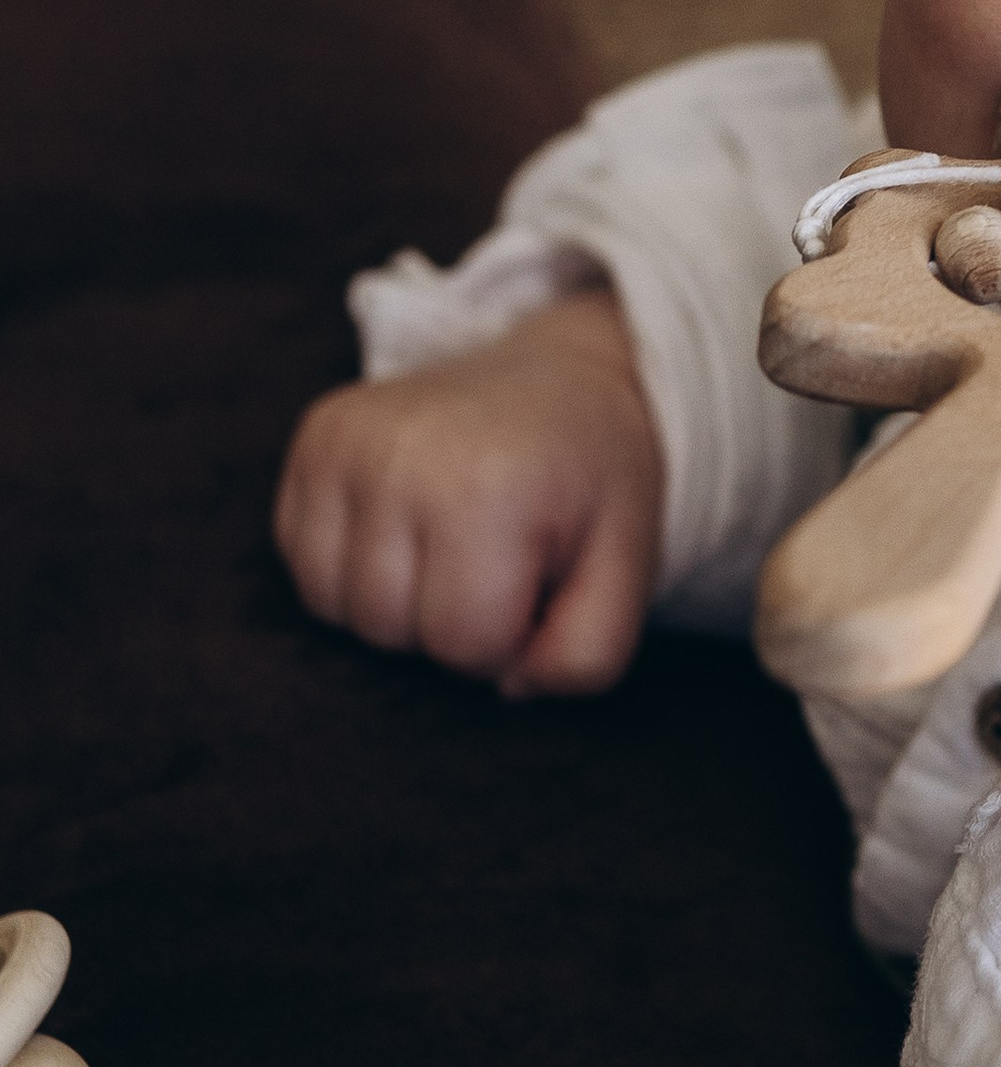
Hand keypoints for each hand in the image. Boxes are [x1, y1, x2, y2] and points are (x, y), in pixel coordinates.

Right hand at [273, 286, 664, 699]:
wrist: (562, 379)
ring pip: (336, 606)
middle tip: (494, 562)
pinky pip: (305, 563)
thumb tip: (505, 686)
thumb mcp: (628, 569)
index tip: (535, 586)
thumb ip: (587, 655)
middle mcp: (400, 458)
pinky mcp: (316, 437)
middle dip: (447, 623)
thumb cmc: (593, 485)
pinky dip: (351, 570)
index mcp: (488, 490)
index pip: (463, 645)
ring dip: (394, 603)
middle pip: (390, 631)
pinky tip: (406, 527)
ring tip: (450, 547)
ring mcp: (347, 442)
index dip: (506, 640)